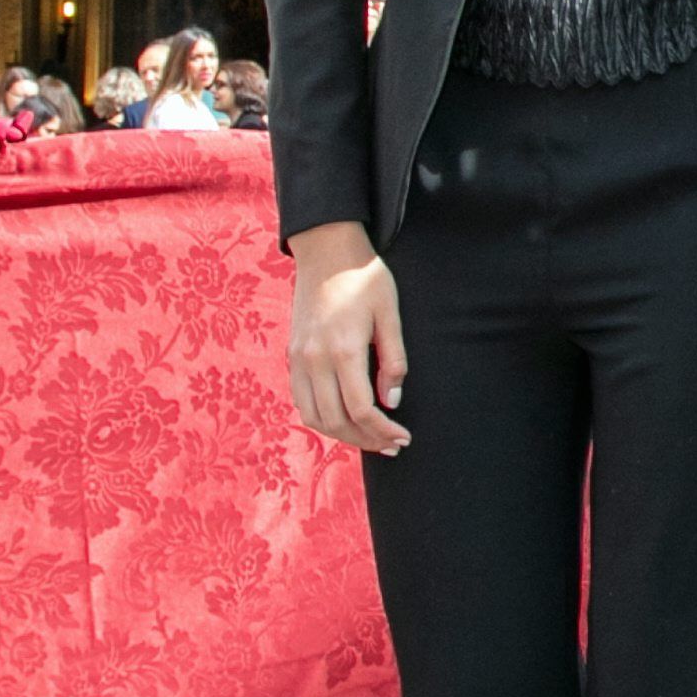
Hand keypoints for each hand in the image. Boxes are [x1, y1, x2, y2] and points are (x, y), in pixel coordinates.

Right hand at [286, 220, 408, 454]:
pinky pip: (301, 400)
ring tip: (371, 438)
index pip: (362, 410)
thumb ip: (393, 360)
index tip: (404, 438)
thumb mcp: (391, 314)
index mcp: (344, 350)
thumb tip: (391, 402)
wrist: (325, 251)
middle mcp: (315, 360)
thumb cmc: (365, 279)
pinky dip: (321, 418)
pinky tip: (344, 419)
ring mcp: (298, 359)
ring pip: (314, 417)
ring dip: (342, 435)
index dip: (383, 432)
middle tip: (393, 446)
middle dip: (366, 440)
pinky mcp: (291, 355)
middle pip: (336, 421)